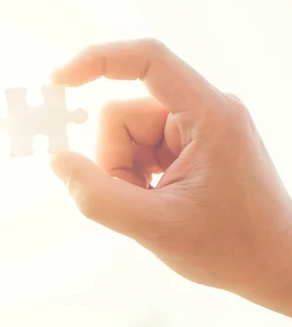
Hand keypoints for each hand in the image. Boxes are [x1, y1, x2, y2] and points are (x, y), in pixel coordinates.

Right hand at [50, 38, 291, 316]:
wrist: (275, 266)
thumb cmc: (231, 248)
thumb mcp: (155, 227)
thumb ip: (97, 196)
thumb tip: (57, 161)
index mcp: (208, 115)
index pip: (148, 59)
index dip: (97, 60)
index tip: (59, 81)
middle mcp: (204, 110)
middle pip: (123, 114)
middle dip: (115, 160)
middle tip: (136, 200)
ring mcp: (197, 127)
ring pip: (127, 135)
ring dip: (125, 172)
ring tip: (151, 205)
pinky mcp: (190, 144)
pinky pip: (140, 148)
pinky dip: (136, 176)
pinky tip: (158, 200)